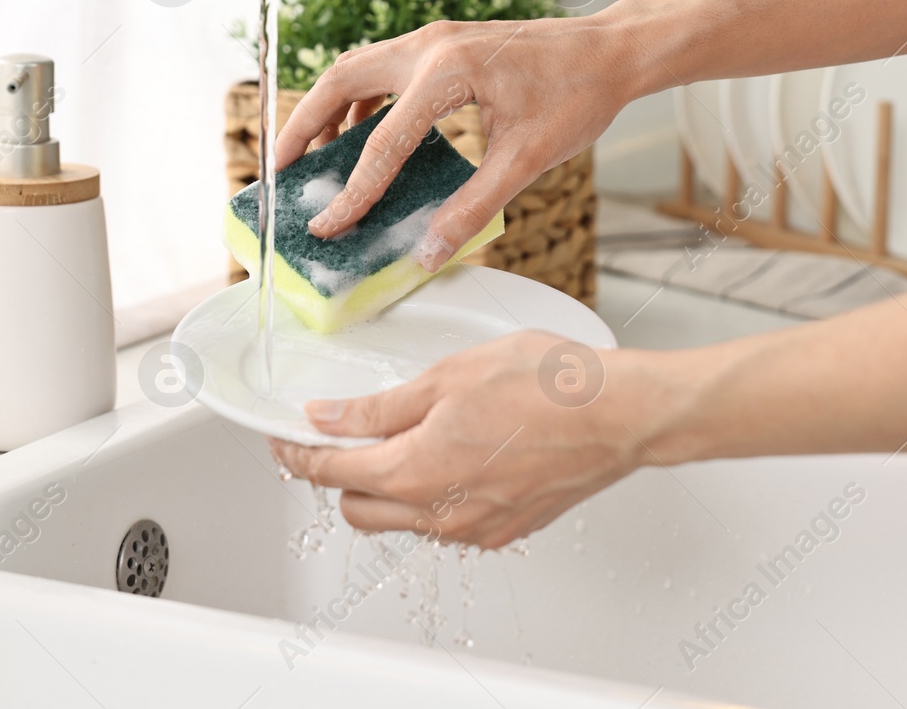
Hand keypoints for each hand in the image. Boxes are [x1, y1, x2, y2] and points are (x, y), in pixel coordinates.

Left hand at [269, 331, 687, 548]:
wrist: (620, 414)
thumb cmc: (547, 386)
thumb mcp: (447, 376)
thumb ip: (380, 406)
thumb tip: (327, 418)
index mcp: (414, 472)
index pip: (330, 473)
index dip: (298, 453)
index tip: (287, 438)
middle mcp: (439, 513)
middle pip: (358, 507)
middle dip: (340, 474)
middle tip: (346, 434)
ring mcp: (474, 527)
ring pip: (404, 520)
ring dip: (390, 486)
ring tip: (409, 436)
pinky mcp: (506, 529)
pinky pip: (448, 521)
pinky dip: (435, 494)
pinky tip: (456, 453)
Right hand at [273, 13, 639, 270]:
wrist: (610, 51)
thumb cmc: (578, 97)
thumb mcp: (527, 161)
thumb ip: (473, 209)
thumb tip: (427, 253)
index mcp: (448, 72)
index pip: (382, 141)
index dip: (351, 192)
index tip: (324, 226)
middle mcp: (430, 45)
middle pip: (339, 80)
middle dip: (302, 127)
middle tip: (280, 173)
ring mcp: (434, 39)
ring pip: (355, 69)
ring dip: (326, 110)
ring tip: (310, 158)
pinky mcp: (442, 44)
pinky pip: (382, 70)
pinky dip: (360, 101)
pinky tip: (362, 137)